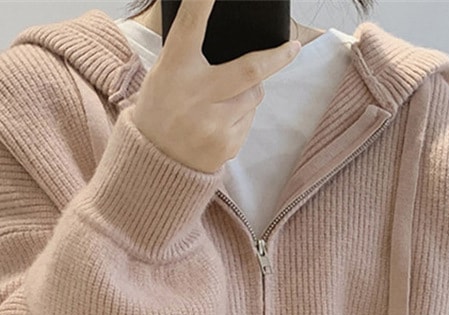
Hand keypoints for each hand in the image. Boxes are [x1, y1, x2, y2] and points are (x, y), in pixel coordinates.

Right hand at [130, 0, 300, 172]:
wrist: (155, 164)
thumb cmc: (161, 111)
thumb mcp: (163, 75)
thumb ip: (190, 53)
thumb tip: (227, 34)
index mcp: (175, 69)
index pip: (191, 26)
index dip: (202, 1)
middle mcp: (196, 95)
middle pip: (251, 69)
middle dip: (278, 57)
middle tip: (293, 48)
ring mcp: (213, 123)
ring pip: (254, 95)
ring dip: (248, 92)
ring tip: (221, 102)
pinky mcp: (226, 145)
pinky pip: (248, 121)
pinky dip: (240, 117)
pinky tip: (217, 124)